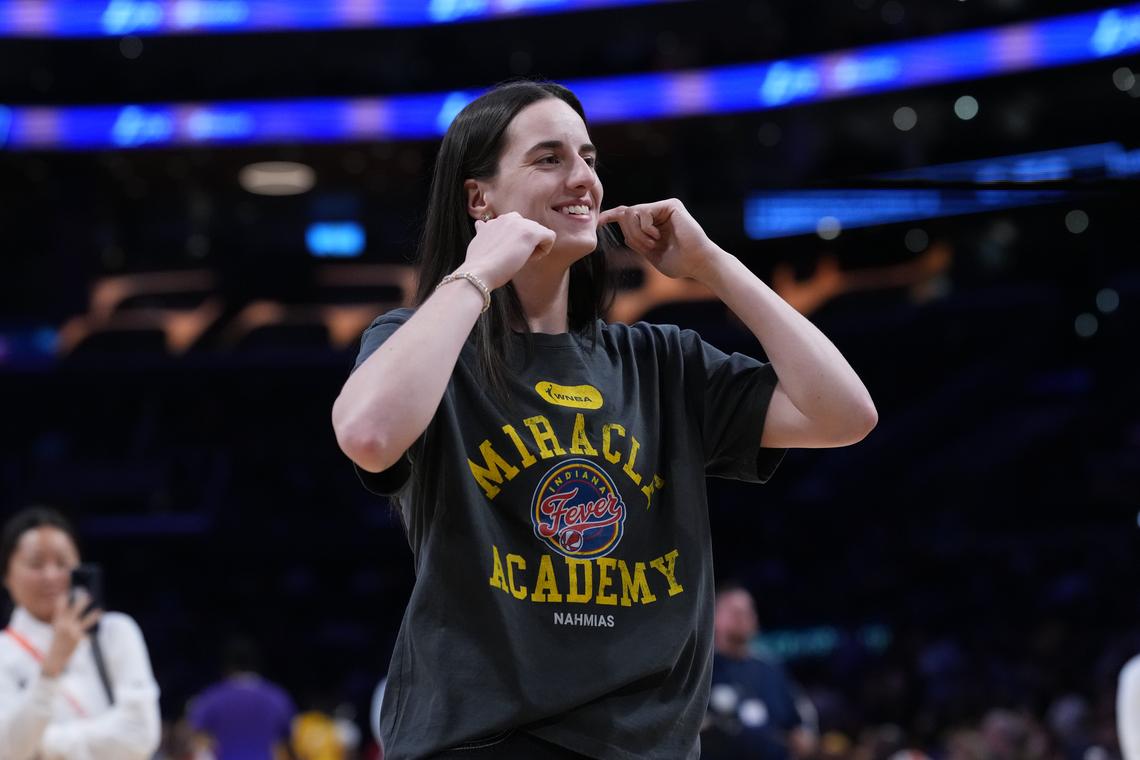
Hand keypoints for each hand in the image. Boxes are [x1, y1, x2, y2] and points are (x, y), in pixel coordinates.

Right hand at [40, 590, 101, 677]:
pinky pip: (87, 635)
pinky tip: (91, 635)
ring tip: (100, 610)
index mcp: (58, 623)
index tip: (65, 593)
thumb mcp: (57, 629)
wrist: (54, 659)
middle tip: (87, 594)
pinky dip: (88, 636)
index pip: (60, 609)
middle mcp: (65, 626)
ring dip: (93, 616)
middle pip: (74, 612)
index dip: (63, 601)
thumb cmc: (57, 642)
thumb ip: (63, 619)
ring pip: (85, 621)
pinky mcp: (78, 639)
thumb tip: (70, 609)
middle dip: (81, 603)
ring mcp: (72, 632)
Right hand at [460, 212, 556, 289]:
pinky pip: (550, 236)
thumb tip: (480, 225)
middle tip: (515, 258)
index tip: (507, 254)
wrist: (478, 271)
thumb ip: (483, 231)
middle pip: (529, 228)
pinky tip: (531, 259)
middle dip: (525, 243)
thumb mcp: (478, 241)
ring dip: (534, 246)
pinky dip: (544, 249)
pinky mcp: (531, 233)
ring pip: (539, 232)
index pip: (515, 227)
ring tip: (521, 259)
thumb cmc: (478, 263)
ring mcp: (520, 224)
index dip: (514, 241)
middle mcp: (508, 218)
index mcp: (496, 220)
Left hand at [598, 199, 724, 282]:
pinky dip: (646, 228)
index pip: (628, 216)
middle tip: (646, 247)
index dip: (611, 216)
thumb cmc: (679, 264)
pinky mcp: (670, 205)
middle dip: (631, 234)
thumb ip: (637, 242)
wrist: (697, 263)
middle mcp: (658, 213)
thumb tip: (623, 229)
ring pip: (632, 213)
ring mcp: (663, 207)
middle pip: (626, 215)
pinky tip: (658, 236)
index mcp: (653, 224)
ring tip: (653, 244)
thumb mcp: (651, 254)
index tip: (598, 223)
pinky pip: (643, 211)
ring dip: (638, 234)